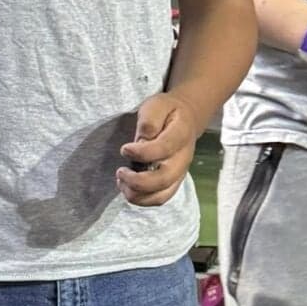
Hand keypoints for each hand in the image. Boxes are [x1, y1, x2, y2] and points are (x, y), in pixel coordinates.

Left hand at [117, 92, 199, 207]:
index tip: (124, 149)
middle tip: (120, 171)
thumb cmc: (167, 112)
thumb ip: (149, 122)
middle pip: (163, 180)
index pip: (163, 149)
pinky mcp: (173, 182)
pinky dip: (142, 199)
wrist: (186, 119)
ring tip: (121, 181)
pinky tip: (127, 187)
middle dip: (137, 181)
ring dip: (137, 194)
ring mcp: (179, 173)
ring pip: (161, 195)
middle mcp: (183, 158)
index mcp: (181, 135)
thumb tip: (141, 142)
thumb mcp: (156, 106)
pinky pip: (159, 199)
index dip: (142, 153)